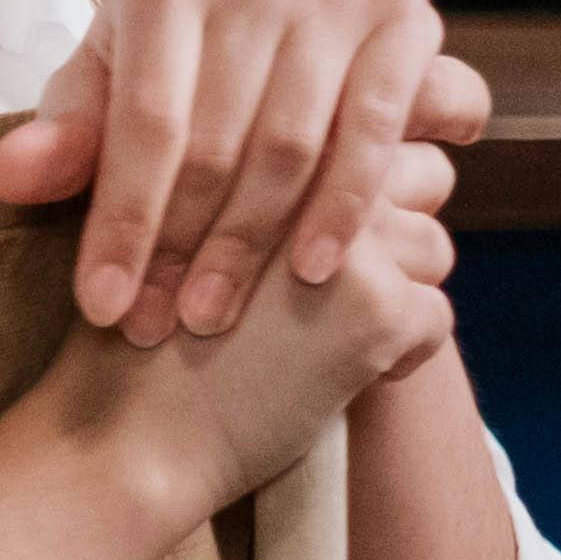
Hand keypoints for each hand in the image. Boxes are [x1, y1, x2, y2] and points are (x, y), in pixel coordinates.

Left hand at [0, 0, 489, 342]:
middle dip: (180, 247)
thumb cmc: (171, 78)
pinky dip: (347, 205)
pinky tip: (315, 271)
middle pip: (215, 139)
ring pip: (292, 144)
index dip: (121, 222)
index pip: (142, 121)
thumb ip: (62, 142)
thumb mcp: (107, 101)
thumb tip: (7, 177)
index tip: (102, 306)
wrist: (276, 32)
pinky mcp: (403, 15)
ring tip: (216, 317)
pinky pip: (374, 130)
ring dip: (253, 245)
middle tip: (157, 326)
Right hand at [16, 146, 464, 524]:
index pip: (366, 129)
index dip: (356, 185)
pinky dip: (403, 356)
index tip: (321, 234)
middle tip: (333, 290)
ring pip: (433, 247)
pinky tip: (343, 377)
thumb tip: (354, 169)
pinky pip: (435, 317)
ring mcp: (344, 234)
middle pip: (419, 176)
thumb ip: (250, 181)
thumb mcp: (178, 217)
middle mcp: (309, 166)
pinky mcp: (374, 304)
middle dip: (393, 234)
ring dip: (401, 294)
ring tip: (333, 337)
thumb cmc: (144, 330)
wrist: (125, 430)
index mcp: (258, 131)